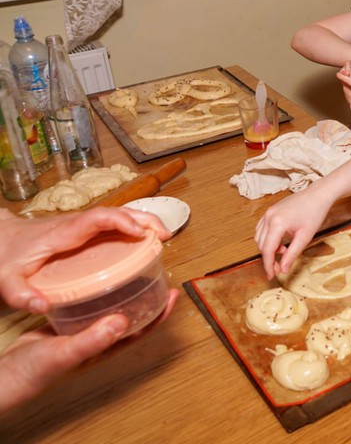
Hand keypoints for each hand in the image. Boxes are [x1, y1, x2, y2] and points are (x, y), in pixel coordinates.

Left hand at [0, 207, 170, 313]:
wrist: (1, 237)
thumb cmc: (7, 257)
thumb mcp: (7, 279)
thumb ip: (21, 294)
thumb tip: (43, 308)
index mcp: (64, 232)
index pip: (98, 218)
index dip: (121, 221)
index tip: (141, 233)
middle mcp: (78, 224)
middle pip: (117, 211)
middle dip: (144, 218)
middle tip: (165, 234)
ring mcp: (84, 224)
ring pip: (118, 214)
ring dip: (143, 220)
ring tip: (164, 236)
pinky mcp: (86, 229)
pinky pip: (114, 222)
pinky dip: (134, 226)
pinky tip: (146, 239)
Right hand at [0, 288, 178, 411]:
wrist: (10, 372)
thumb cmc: (37, 371)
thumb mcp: (66, 353)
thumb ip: (93, 340)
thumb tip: (123, 323)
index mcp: (107, 346)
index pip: (143, 328)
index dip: (161, 313)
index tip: (174, 294)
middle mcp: (100, 336)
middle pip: (132, 314)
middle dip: (147, 296)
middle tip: (157, 273)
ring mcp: (85, 328)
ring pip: (112, 306)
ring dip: (125, 290)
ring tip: (134, 268)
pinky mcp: (69, 321)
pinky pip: (91, 302)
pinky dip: (99, 289)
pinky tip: (98, 276)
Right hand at [254, 188, 331, 278]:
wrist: (318, 195)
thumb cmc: (314, 213)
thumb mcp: (305, 237)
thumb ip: (292, 254)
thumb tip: (283, 269)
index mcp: (277, 223)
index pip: (267, 250)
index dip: (268, 265)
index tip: (272, 276)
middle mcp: (269, 217)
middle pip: (262, 245)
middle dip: (269, 259)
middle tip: (279, 269)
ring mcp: (268, 213)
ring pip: (260, 237)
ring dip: (268, 249)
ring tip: (283, 253)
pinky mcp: (270, 211)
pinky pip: (262, 229)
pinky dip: (268, 239)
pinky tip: (280, 243)